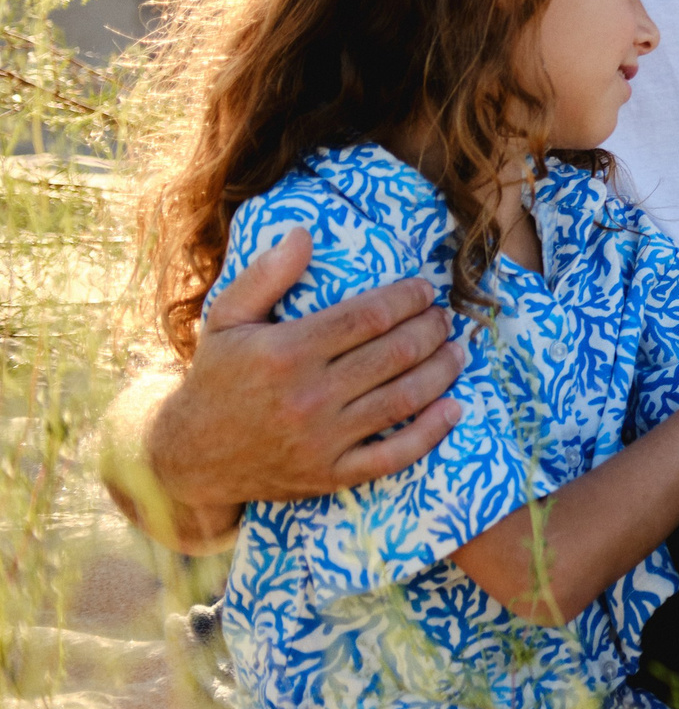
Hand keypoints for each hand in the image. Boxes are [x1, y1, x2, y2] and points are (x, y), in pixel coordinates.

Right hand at [138, 226, 466, 517]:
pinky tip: (455, 408)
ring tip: (458, 350)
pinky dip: (431, 432)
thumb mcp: (226, 320)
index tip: (425, 289)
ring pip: (403, 399)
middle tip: (445, 318)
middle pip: (394, 354)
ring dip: (442, 371)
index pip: (367, 317)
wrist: (190, 457)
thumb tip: (304, 232)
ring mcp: (322, 441)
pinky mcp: (330, 475)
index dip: (406, 299)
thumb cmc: (217, 379)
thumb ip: (265, 275)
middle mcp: (307, 397)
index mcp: (285, 353)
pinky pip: (394, 456)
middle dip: (431, 330)